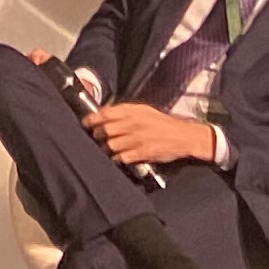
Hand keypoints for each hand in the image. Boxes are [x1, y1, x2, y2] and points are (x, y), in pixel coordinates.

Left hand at [83, 101, 218, 167]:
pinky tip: (118, 158)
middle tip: (97, 137)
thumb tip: (105, 113)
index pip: (105, 113)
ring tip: (107, 149)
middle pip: (105, 130)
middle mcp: (133, 123)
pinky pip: (122, 157)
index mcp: (133, 111)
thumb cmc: (162, 123)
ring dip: (106, 148)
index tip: (86, 123)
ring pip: (111, 145)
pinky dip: (117, 158)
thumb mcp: (144, 110)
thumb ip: (125, 112)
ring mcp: (137, 139)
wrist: (183, 136)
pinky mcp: (142, 153)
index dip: (92, 119)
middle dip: (98, 135)